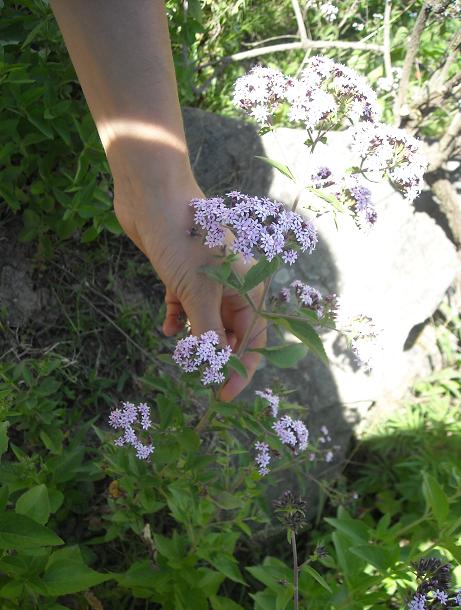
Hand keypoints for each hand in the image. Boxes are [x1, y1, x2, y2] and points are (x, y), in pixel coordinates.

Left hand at [113, 172, 265, 400]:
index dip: (242, 369)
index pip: (254, 339)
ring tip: (183, 358)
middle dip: (218, 356)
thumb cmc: (184, 239)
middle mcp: (232, 285)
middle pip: (232, 332)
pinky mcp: (182, 274)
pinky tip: (166, 328)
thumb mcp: (199, 292)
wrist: (153, 194)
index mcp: (248, 287)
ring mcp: (206, 279)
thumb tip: (217, 368)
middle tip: (201, 380)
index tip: (224, 396)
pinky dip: (177, 319)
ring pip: (207, 321)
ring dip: (197, 340)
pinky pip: (185, 306)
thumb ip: (209, 333)